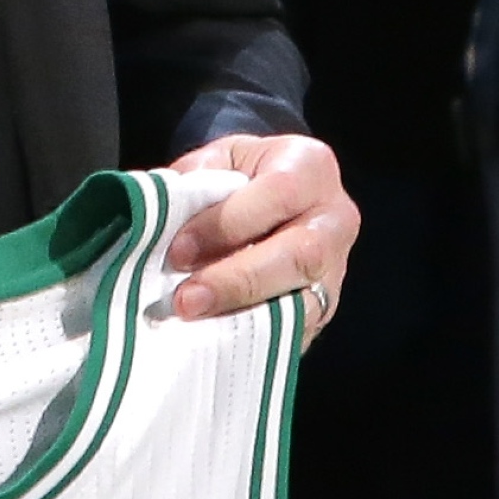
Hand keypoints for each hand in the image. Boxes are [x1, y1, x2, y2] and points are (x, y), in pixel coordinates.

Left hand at [165, 132, 357, 342]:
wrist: (268, 199)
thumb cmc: (239, 177)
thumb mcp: (216, 161)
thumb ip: (195, 185)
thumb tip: (163, 223)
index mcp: (310, 167)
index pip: (277, 194)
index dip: (226, 225)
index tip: (178, 251)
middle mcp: (335, 218)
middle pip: (300, 255)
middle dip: (237, 281)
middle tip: (185, 299)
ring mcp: (335, 269)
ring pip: (304, 301)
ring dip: (244, 315)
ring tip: (195, 321)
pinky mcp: (324, 308)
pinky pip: (297, 330)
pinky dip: (254, 336)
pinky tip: (214, 336)